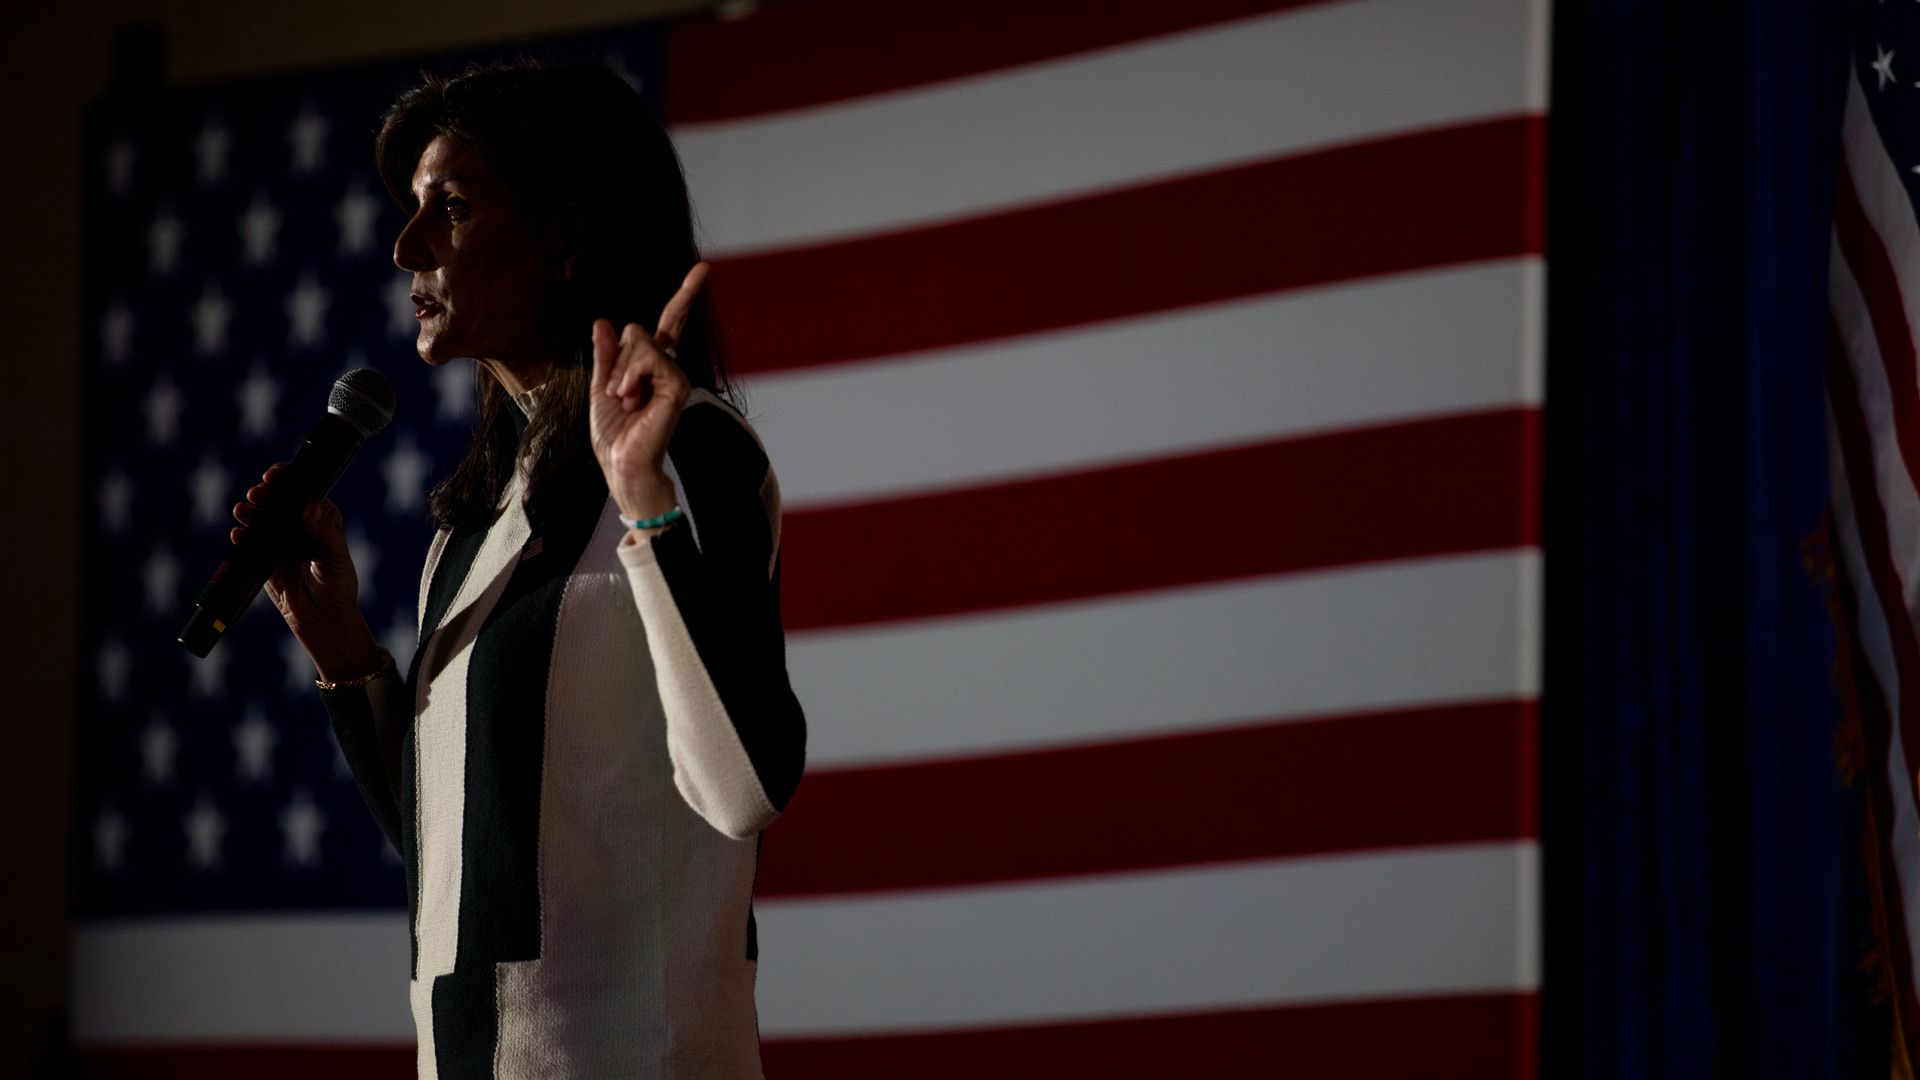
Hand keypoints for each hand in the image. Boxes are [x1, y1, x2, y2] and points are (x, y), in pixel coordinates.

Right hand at [231, 463, 379, 680]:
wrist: (323, 622)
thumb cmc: (338, 589)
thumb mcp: (336, 560)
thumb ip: (324, 534)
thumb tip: (310, 506)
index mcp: (322, 522)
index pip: (305, 493)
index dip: (290, 480)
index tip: (277, 474)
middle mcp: (300, 529)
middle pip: (280, 504)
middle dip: (267, 494)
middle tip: (259, 492)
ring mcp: (281, 544)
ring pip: (263, 521)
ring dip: (251, 513)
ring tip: (243, 509)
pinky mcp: (266, 562)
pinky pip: (251, 546)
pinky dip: (243, 538)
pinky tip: (239, 534)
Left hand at [589, 262, 706, 521]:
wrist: (620, 464)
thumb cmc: (613, 435)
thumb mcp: (600, 386)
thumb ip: (606, 355)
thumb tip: (603, 322)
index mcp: (652, 367)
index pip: (671, 323)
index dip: (686, 295)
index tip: (703, 268)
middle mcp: (668, 368)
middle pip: (639, 331)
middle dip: (617, 359)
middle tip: (618, 394)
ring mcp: (676, 376)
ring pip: (641, 341)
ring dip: (621, 371)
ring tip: (626, 401)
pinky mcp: (679, 386)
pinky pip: (650, 357)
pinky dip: (631, 377)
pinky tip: (633, 400)